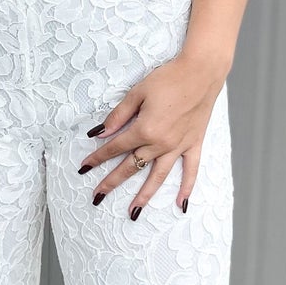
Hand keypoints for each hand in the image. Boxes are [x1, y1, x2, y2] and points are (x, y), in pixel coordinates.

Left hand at [77, 49, 228, 217]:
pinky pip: (190, 171)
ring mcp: (178, 147)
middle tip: (97, 197)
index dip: (98, 158)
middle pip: (131, 167)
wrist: (201, 72)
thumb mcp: (137, 92)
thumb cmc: (168, 78)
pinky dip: (186, 188)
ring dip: (144, 196)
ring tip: (132, 213)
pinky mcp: (194, 145)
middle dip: (112, 182)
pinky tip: (181, 204)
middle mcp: (160, 143)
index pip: (115, 148)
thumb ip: (118, 115)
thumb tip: (100, 133)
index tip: (84, 168)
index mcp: (144, 130)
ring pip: (157, 177)